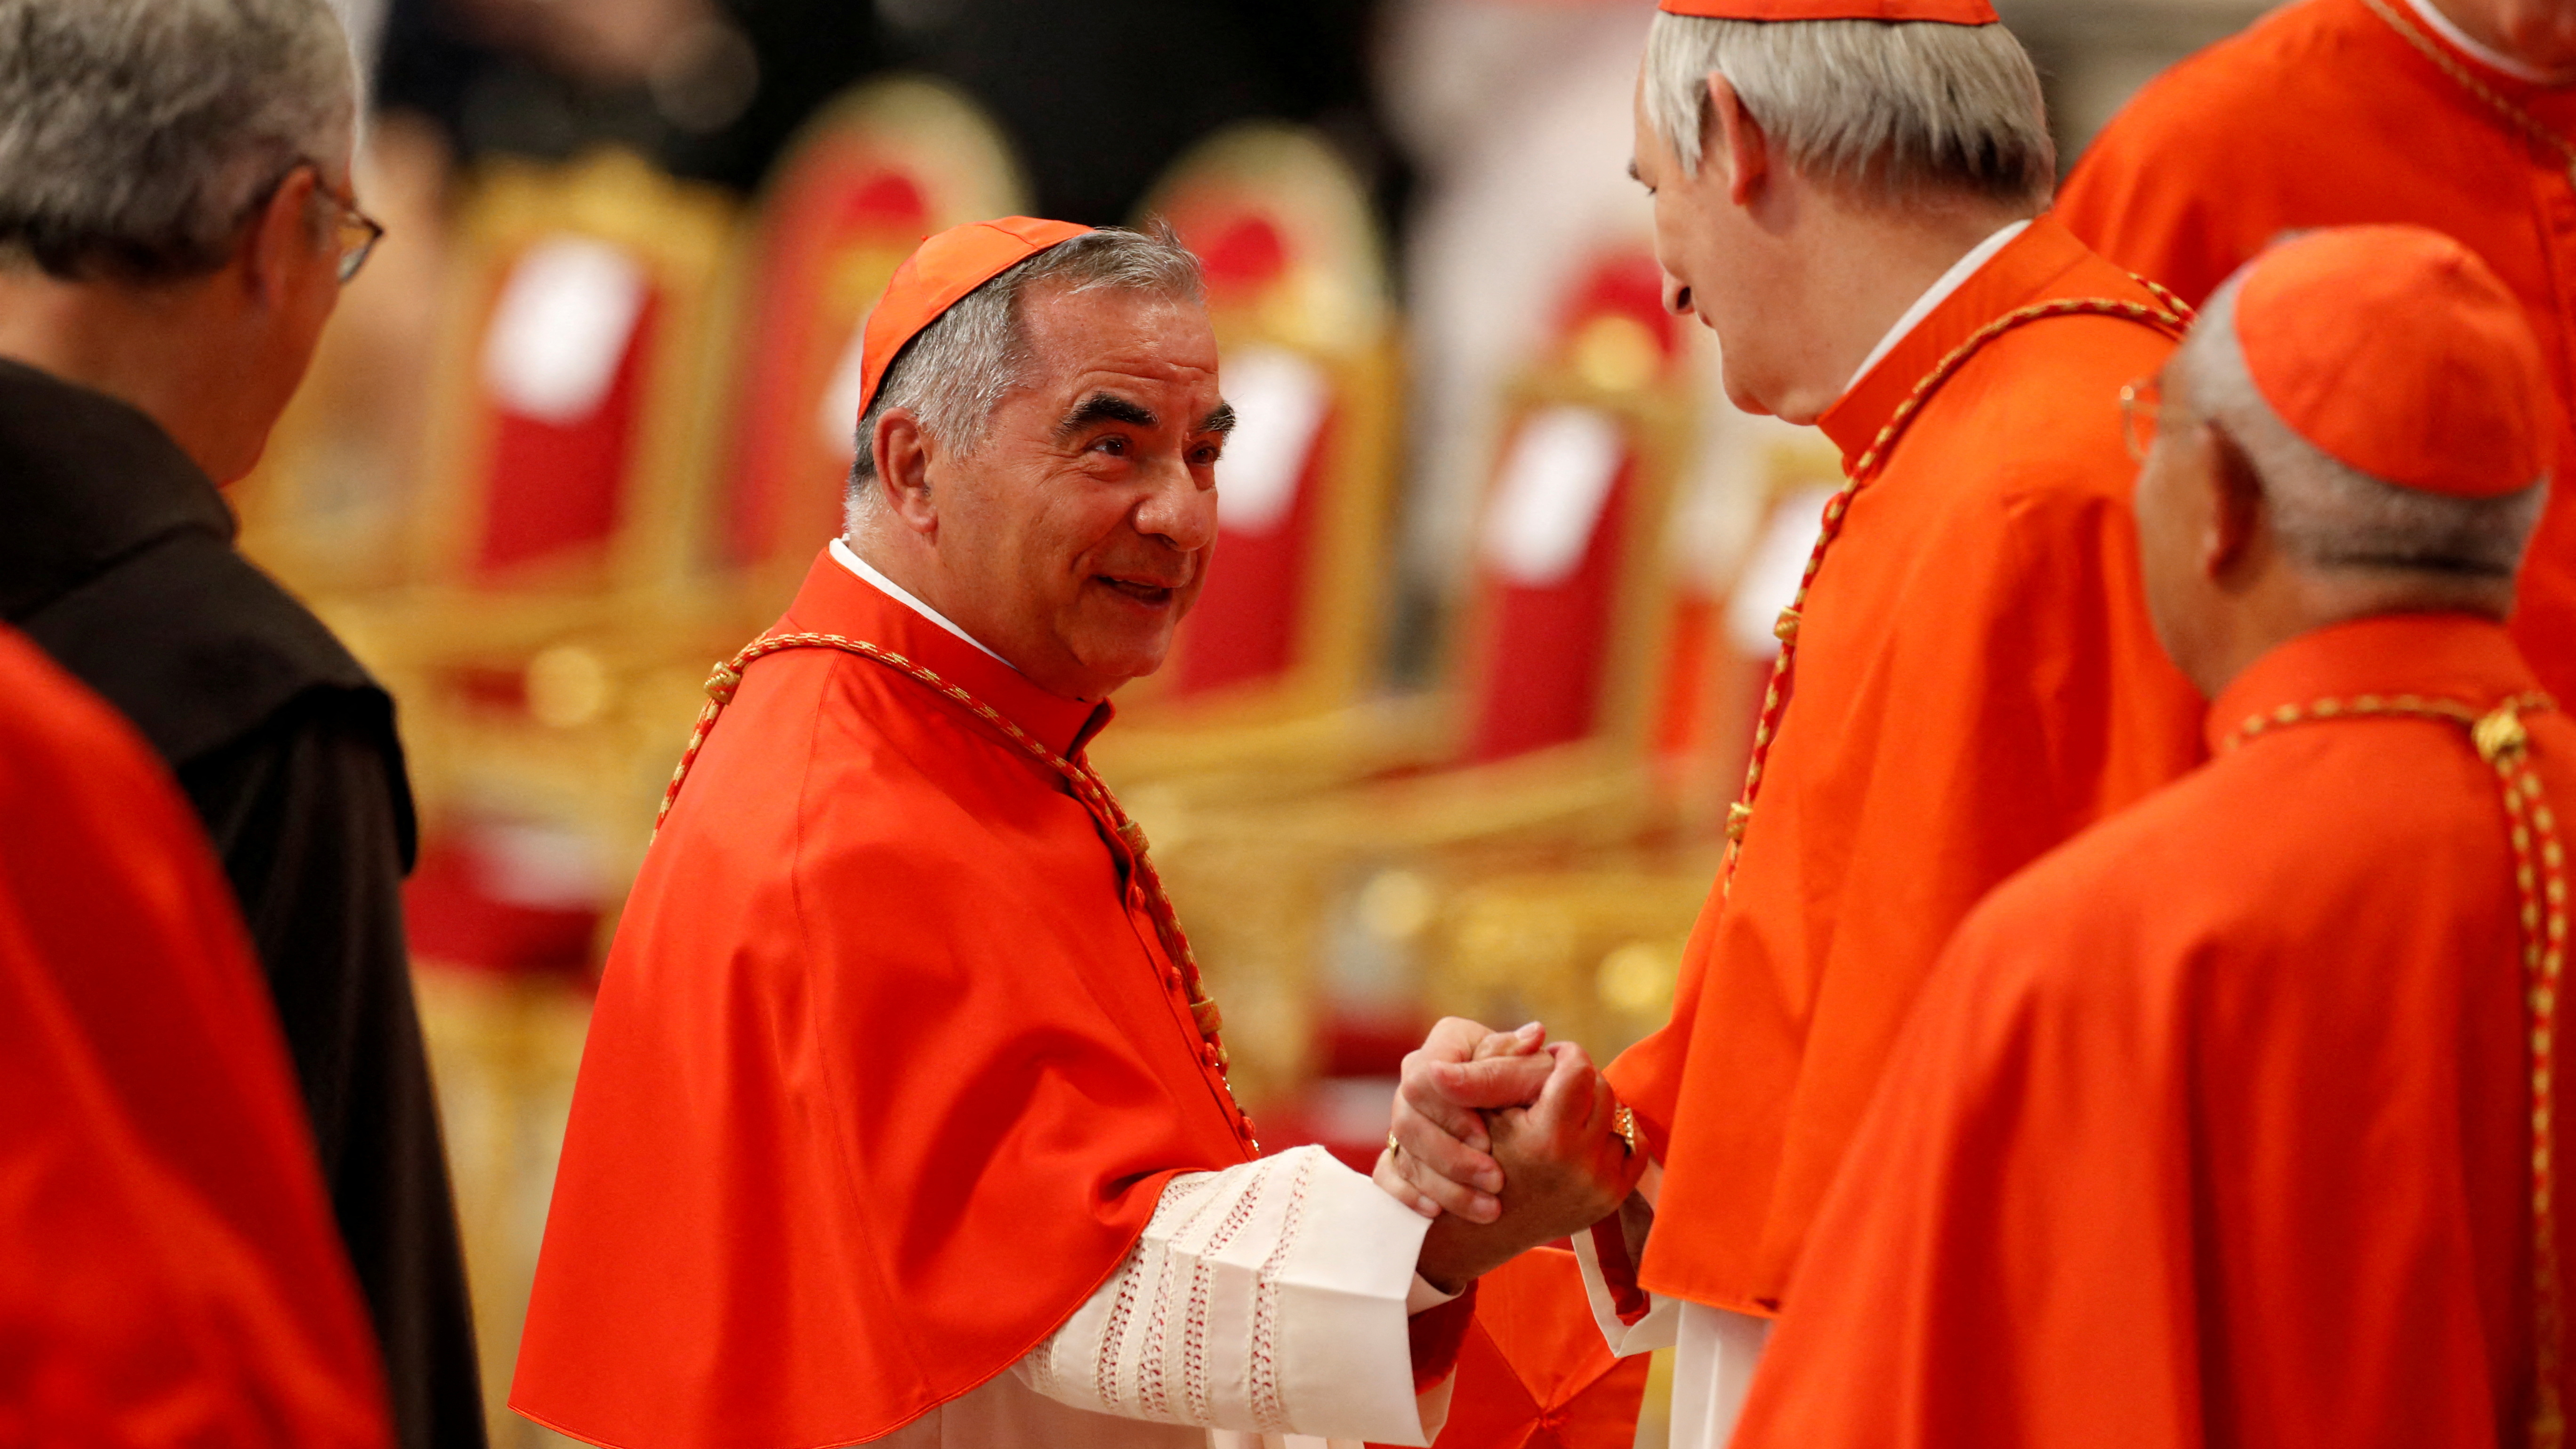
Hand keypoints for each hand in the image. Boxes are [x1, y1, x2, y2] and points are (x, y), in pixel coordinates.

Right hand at [1378, 1018, 1554, 1222]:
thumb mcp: (1534, 1073)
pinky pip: (1387, 1176)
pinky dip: (1411, 1195)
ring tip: (1489, 1208)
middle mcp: (1418, 1076)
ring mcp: (1404, 1115)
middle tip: (1495, 1180)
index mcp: (1447, 1043)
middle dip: (1451, 1155)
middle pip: (1407, 1118)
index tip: (1486, 1139)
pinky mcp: (1397, 1153)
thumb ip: (1525, 1061)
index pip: (1424, 1077)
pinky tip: (1440, 1212)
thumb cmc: (1532, 1091)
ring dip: (1444, 1183)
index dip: (1451, 1112)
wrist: (1524, 1130)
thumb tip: (1534, 1035)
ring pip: (1402, 1151)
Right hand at [1413, 1043, 1645, 1293]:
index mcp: (1548, 1139)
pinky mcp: (1612, 1198)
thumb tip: (1537, 1030)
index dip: (1563, 1055)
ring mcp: (1601, 1185)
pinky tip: (1583, 1135)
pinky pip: (1633, 1145)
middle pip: (1602, 1088)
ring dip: (1595, 1106)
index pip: (1580, 1068)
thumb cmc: (1474, 1154)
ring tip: (1564, 1111)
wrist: (1484, 1225)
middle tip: (1553, 1085)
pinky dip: (1612, 1134)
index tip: (1546, 1060)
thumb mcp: (1479, 1107)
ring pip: (1619, 1114)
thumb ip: (1505, 1063)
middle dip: (1579, 1079)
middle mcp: (1581, 1166)